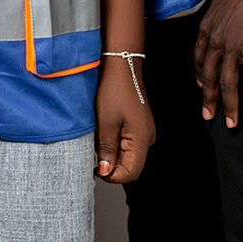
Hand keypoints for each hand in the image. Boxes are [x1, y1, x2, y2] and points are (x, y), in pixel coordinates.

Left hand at [94, 56, 154, 181]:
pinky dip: (116, 144)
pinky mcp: (139, 126)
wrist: (122, 65)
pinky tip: (105, 133)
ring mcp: (145, 132)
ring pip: (129, 155)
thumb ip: (106, 149)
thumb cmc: (113, 90)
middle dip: (111, 166)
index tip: (95, 168)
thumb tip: (105, 171)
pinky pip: (129, 144)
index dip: (112, 176)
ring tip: (98, 140)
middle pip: (131, 166)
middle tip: (94, 156)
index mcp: (142, 140)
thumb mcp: (105, 121)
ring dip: (112, 154)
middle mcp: (148, 139)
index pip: (130, 173)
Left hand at [195, 0, 242, 126]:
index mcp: (205, 31)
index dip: (200, 75)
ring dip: (230, 106)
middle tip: (208, 115)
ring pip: (227, 84)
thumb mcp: (218, 5)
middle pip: (208, 77)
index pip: (199, 59)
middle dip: (208, 99)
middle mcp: (214, 43)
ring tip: (232, 123)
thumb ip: (216, 21)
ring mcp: (231, 49)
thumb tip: (220, 25)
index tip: (201, 86)